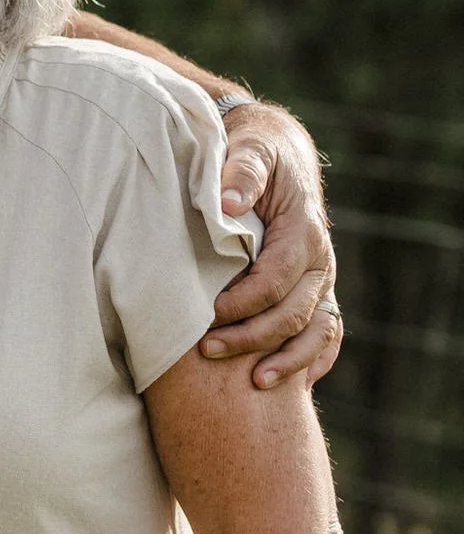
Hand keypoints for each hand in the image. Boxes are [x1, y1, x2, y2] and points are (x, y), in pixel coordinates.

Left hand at [202, 103, 340, 388]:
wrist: (279, 153)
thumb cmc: (256, 152)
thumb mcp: (249, 149)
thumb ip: (240, 172)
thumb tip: (226, 205)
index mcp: (303, 229)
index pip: (276, 278)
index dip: (243, 301)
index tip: (206, 314)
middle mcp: (320, 260)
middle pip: (294, 312)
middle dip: (253, 337)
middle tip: (207, 350)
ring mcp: (322, 279)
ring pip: (316, 330)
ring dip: (288, 360)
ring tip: (256, 383)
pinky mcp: (317, 291)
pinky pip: (327, 334)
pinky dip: (312, 361)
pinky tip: (287, 384)